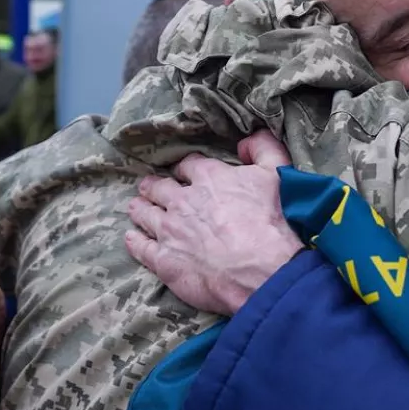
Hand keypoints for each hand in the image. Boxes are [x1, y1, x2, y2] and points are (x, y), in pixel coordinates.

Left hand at [126, 130, 299, 315]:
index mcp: (209, 178)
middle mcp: (183, 201)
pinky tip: (132, 238)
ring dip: (140, 208)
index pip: (189, 166)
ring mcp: (170, 231)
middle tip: (149, 186)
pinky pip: (142, 248)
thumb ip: (263, 148)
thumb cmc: (272, 220)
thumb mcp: (276, 172)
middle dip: (154, 186)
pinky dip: (135, 241)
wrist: (263, 268)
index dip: (186, 169)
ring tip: (136, 206)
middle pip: (160, 188)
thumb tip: (247, 140)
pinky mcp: (165, 260)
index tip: (185, 173)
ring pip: (146, 214)